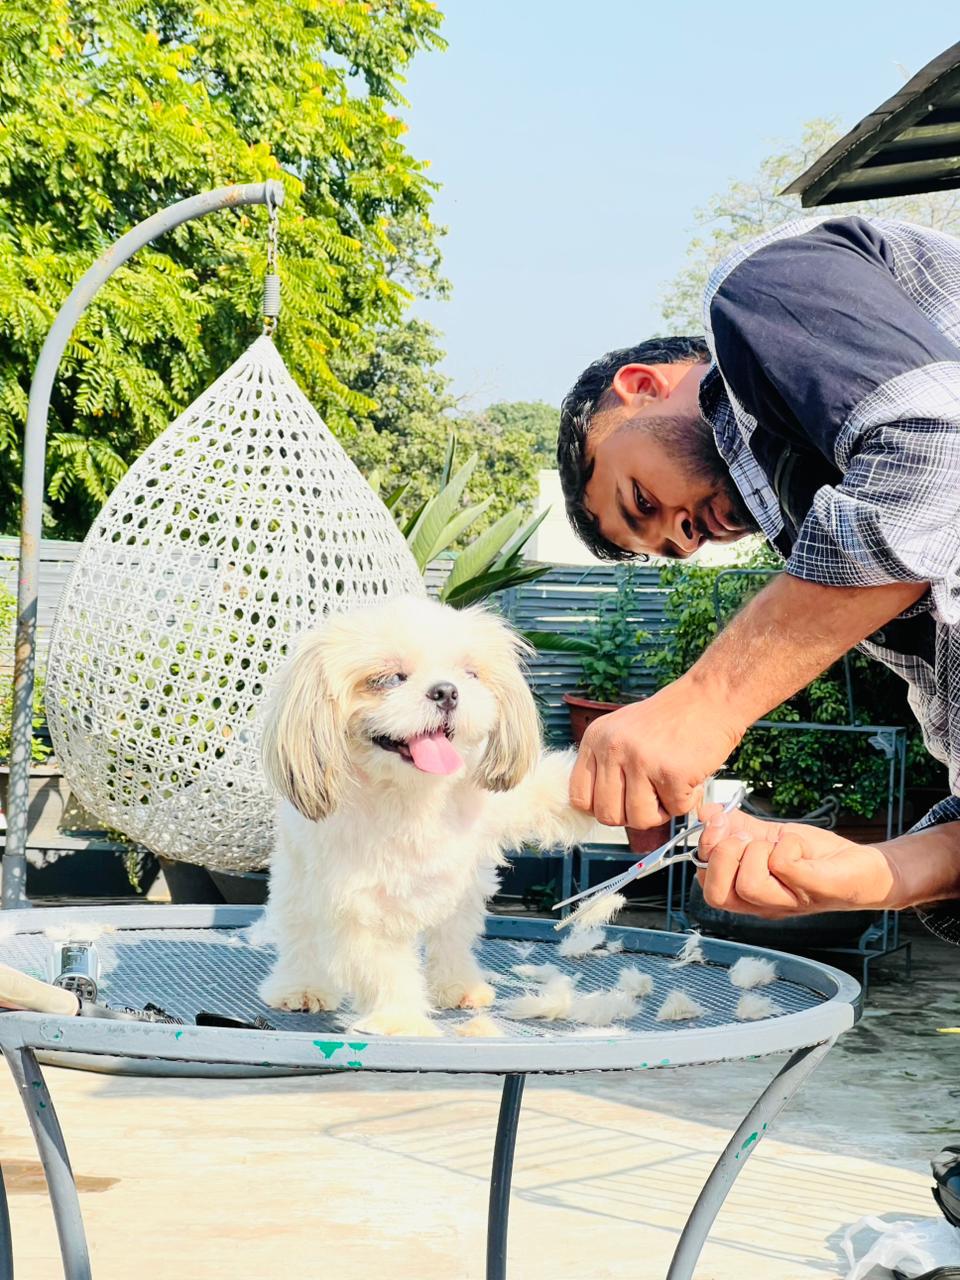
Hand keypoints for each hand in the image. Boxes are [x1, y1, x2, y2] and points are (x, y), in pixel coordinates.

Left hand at [569, 675, 744, 829]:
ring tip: (672, 788)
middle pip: (608, 815)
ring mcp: (641, 760)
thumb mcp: (623, 732)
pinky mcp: (671, 772)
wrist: (710, 697)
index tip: (621, 803)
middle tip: (652, 798)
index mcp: (596, 739)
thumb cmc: (671, 719)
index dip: (602, 808)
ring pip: (639, 819)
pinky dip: (687, 801)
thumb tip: (596, 809)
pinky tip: (690, 778)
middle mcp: (613, 748)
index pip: (579, 797)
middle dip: (633, 815)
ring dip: (660, 812)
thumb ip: (605, 766)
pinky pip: (675, 810)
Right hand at [696, 806, 899, 916]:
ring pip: (748, 885)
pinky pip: (783, 865)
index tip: (718, 821)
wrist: (868, 868)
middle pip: (717, 896)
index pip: (706, 885)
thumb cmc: (820, 859)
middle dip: (722, 856)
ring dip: (756, 851)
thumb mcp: (772, 838)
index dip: (705, 849)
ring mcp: (790, 901)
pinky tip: (798, 845)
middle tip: (744, 837)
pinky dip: (786, 843)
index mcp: (749, 894)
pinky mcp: (814, 889)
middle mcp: (765, 904)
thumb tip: (706, 811)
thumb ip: (738, 827)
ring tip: (774, 843)